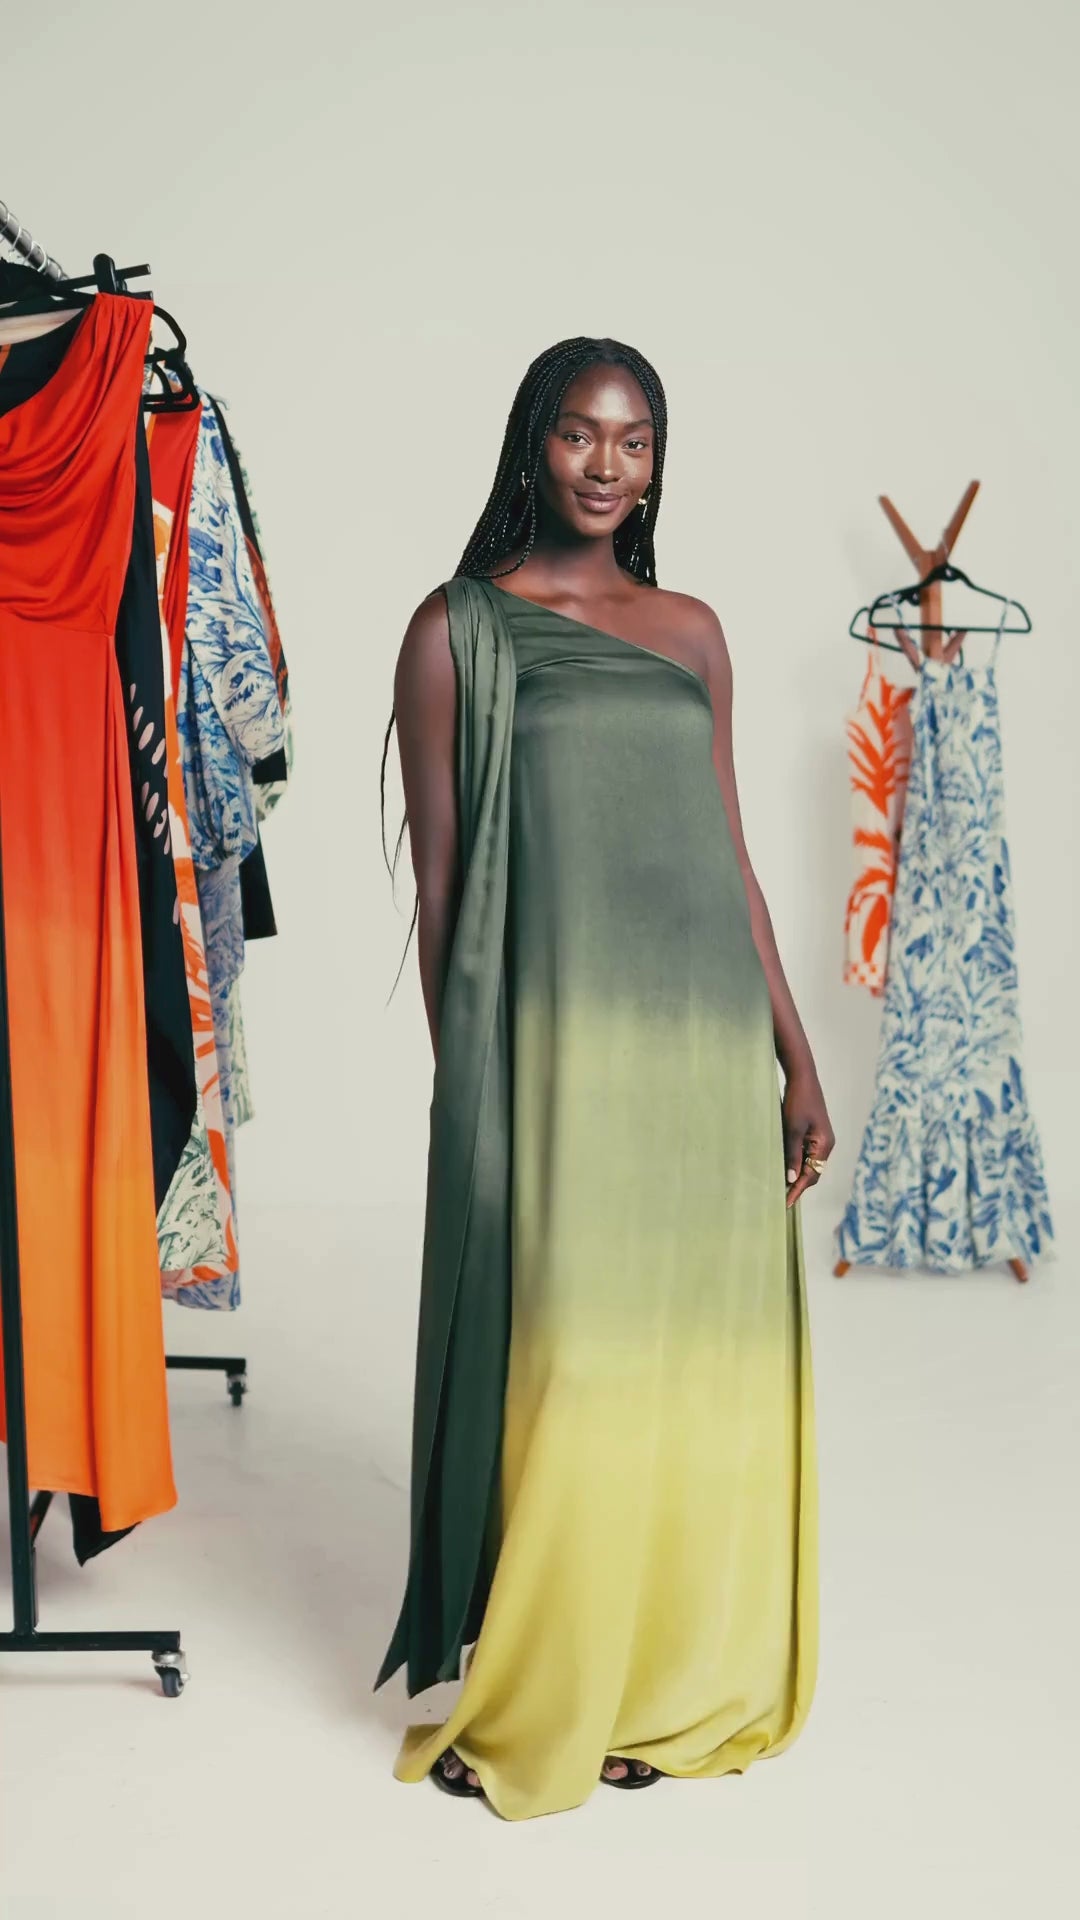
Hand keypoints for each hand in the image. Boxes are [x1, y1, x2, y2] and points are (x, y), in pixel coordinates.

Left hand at [781, 1067, 834, 1208]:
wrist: (802, 1076)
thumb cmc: (798, 1101)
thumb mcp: (792, 1129)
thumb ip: (792, 1154)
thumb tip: (791, 1179)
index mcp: (824, 1145)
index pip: (812, 1176)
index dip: (798, 1191)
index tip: (785, 1203)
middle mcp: (825, 1144)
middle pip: (812, 1172)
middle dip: (798, 1185)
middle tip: (780, 1198)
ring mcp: (820, 1138)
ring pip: (808, 1163)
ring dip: (796, 1174)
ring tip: (780, 1186)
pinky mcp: (812, 1132)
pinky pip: (805, 1153)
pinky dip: (795, 1162)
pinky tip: (784, 1166)